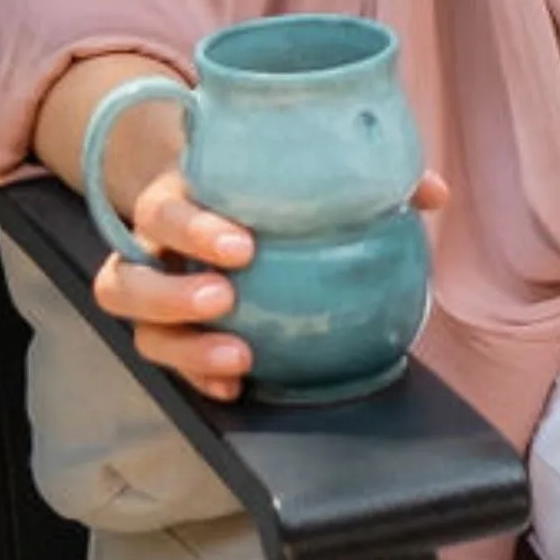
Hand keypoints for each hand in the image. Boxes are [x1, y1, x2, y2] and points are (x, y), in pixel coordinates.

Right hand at [95, 162, 450, 398]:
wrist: (220, 205)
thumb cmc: (264, 188)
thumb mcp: (299, 172)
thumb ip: (365, 179)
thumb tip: (432, 192)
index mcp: (179, 196)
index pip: (165, 209)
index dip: (194, 229)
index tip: (245, 246)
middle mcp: (150, 247)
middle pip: (127, 275)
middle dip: (173, 293)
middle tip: (227, 298)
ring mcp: (152, 293)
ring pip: (135, 327)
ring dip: (182, 345)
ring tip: (237, 354)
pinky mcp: (166, 332)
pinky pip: (164, 364)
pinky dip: (198, 377)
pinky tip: (236, 387)